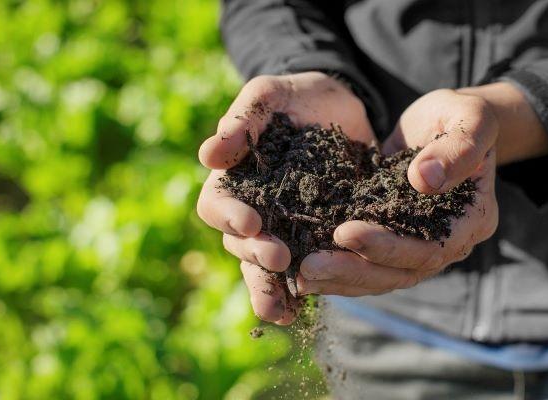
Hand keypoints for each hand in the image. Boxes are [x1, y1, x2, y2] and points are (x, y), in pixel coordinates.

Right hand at [196, 72, 376, 323]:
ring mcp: (284, 228)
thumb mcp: (269, 96)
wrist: (339, 105)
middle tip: (280, 257)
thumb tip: (208, 155)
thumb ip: (243, 121)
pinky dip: (304, 290)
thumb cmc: (295, 96)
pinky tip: (306, 309)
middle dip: (258, 255)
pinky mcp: (316, 236)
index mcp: (233, 180)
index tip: (251, 222)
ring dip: (272, 288)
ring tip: (283, 310)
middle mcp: (253, 211)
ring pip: (266, 267)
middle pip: (241, 244)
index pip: (217, 206)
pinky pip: (305, 268)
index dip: (230, 217)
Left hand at [296, 88, 499, 295]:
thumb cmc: (462, 116)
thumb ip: (457, 148)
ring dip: (341, 279)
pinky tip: (303, 270)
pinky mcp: (395, 240)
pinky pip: (369, 265)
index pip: (431, 248)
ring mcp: (421, 245)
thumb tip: (424, 180)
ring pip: (383, 277)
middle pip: (403, 272)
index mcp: (473, 219)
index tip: (344, 232)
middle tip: (309, 265)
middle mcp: (449, 242)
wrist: (445, 121)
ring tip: (300, 276)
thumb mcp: (470, 119)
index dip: (388, 247)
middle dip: (354, 269)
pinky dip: (339, 270)